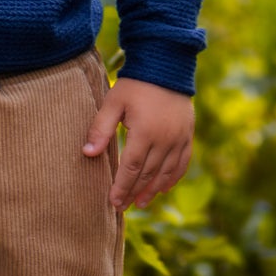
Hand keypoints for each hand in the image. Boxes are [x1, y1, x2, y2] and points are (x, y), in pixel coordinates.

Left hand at [83, 77, 193, 211]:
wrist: (166, 67)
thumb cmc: (135, 85)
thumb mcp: (113, 103)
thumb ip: (100, 128)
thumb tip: (87, 153)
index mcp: (145, 132)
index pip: (131, 168)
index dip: (121, 187)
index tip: (113, 202)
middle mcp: (165, 139)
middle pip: (147, 174)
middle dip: (133, 192)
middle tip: (122, 207)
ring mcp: (179, 139)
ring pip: (166, 173)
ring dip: (152, 190)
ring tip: (140, 203)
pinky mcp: (188, 136)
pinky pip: (182, 163)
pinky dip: (172, 178)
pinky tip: (163, 188)